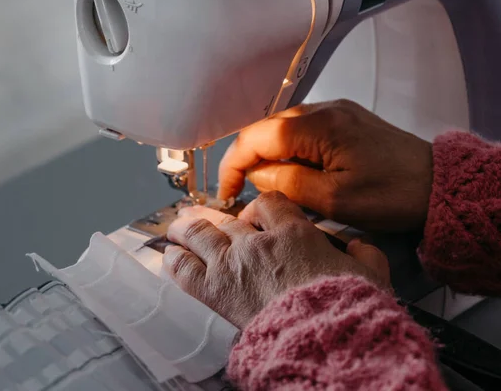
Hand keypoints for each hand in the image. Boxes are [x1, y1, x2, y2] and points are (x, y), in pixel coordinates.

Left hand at [163, 191, 389, 327]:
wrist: (322, 338)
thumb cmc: (346, 308)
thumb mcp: (371, 275)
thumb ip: (366, 255)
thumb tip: (362, 247)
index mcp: (294, 233)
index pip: (268, 204)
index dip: (259, 206)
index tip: (256, 213)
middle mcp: (257, 243)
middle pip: (228, 218)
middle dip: (214, 216)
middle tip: (203, 214)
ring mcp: (232, 264)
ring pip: (200, 234)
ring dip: (186, 228)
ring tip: (178, 226)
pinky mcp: (215, 291)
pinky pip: (185, 269)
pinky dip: (175, 261)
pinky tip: (170, 256)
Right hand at [218, 99, 432, 231]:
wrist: (437, 184)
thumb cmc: (392, 195)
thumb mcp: (334, 200)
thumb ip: (287, 183)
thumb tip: (257, 174)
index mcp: (318, 126)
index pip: (255, 138)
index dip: (233, 165)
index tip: (225, 193)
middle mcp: (323, 109)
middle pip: (265, 130)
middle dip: (247, 161)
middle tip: (241, 193)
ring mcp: (334, 112)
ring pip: (281, 130)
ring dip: (267, 156)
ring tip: (266, 188)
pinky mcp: (343, 120)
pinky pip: (301, 131)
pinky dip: (288, 151)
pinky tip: (292, 174)